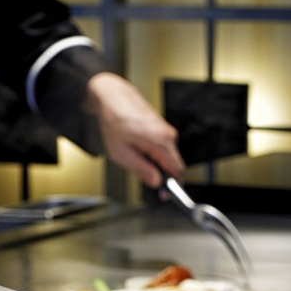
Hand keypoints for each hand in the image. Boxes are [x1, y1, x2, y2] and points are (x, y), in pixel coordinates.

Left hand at [83, 72, 183, 188]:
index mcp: (162, 141)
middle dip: (159, 173)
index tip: (164, 194)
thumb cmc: (115, 120)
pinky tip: (136, 145)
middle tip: (139, 172)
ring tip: (133, 153)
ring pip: (166, 156)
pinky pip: (162, 147)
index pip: (178, 172)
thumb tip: (156, 182)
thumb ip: (142, 171)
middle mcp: (168, 135)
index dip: (172, 186)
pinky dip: (151, 152)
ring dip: (153, 162)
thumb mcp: (122, 154)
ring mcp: (166, 130)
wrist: (113, 97)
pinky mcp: (161, 127)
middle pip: (172, 165)